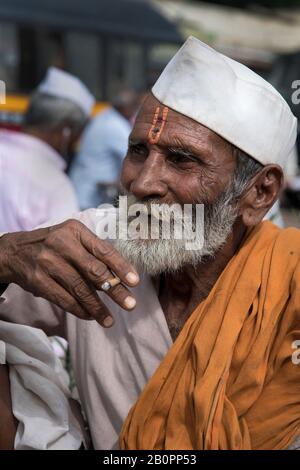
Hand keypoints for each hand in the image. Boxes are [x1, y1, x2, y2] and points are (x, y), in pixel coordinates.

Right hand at [0, 220, 138, 326]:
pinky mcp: (38, 281)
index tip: (135, 282)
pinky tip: (91, 316)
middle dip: (115, 290)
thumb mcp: (72, 238)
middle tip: (130, 304)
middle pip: (95, 271)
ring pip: (80, 289)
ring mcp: (49, 263)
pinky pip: (65, 299)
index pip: (104, 250)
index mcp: (75, 231)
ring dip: (98, 307)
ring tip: (110, 320)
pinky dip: (80, 310)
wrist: (15, 252)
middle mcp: (62, 244)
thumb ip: (93, 253)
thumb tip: (120, 278)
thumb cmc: (54, 245)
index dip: (121, 266)